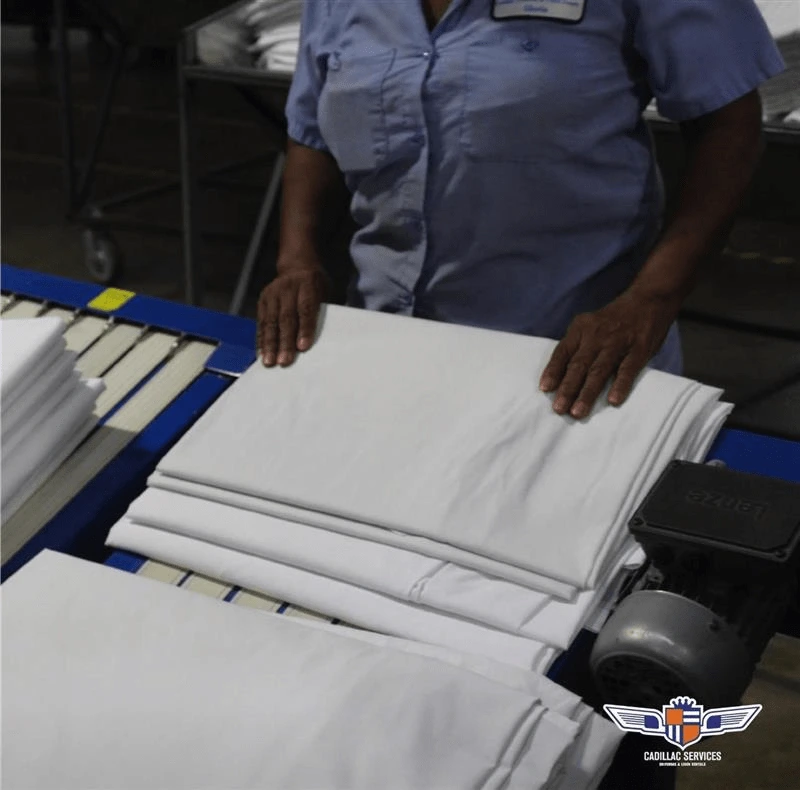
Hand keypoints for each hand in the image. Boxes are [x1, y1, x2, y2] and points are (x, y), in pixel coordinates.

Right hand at [257, 264, 328, 366]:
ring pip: (271, 321)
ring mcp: (273, 293)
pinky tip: (262, 352)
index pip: (306, 309)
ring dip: (270, 343)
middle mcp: (288, 288)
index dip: (304, 329)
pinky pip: (262, 321)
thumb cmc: (315, 284)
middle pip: (286, 318)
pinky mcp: (263, 299)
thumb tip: (320, 340)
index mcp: (308, 284)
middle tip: (284, 361)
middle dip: (285, 342)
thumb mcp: (324, 291)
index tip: (303, 347)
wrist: (297, 264)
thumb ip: (320, 310)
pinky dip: (261, 338)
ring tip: (269, 361)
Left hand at [538, 291, 679, 418]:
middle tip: (559, 409)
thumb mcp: (590, 325)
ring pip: (599, 370)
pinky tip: (613, 401)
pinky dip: (620, 385)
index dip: (553, 370)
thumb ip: (577, 346)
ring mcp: (617, 342)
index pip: (562, 352)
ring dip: (587, 392)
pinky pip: (627, 369)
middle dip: (567, 388)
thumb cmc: (613, 320)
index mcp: (581, 329)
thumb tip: (559, 376)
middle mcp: (596, 336)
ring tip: (578, 412)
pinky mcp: (639, 349)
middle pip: (578, 365)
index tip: (545, 389)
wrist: (648, 299)